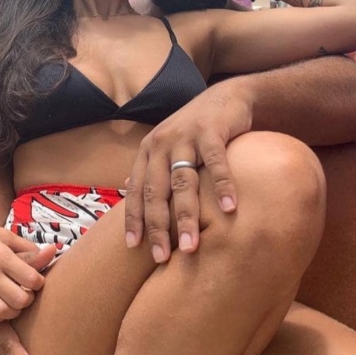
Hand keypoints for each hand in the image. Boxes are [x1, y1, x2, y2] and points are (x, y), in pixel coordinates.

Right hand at [0, 216, 55, 321]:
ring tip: (15, 302)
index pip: (31, 279)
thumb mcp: (3, 234)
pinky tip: (0, 307)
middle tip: (27, 293)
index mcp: (1, 255)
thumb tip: (52, 252)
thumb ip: (27, 247)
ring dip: (14, 311)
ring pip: (2, 312)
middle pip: (19, 300)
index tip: (36, 280)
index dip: (39, 282)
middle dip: (29, 299)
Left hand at [125, 81, 252, 262]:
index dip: (134, 218)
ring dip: (186, 215)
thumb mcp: (168, 146)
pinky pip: (216, 162)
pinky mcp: (211, 131)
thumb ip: (151, 168)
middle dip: (158, 226)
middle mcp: (162, 143)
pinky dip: (222, 186)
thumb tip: (127, 191)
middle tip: (162, 257)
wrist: (225, 97)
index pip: (137, 190)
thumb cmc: (195, 130)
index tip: (133, 247)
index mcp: (148, 151)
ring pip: (183, 181)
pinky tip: (229, 209)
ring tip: (191, 245)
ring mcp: (186, 136)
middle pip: (156, 190)